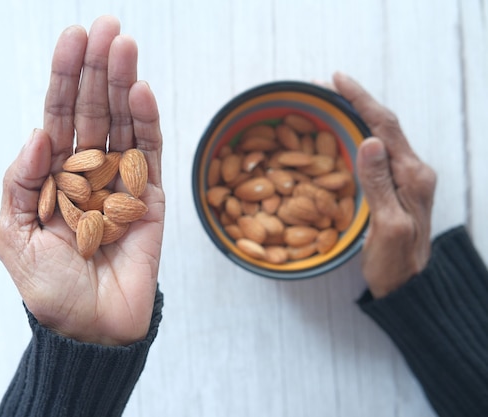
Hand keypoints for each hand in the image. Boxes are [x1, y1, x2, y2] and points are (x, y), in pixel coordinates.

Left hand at [0, 16, 164, 344]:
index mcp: (55, 175)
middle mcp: (89, 171)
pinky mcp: (149, 198)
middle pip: (95, 110)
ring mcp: (122, 182)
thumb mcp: (12, 237)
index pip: (61, 117)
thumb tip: (37, 134)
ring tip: (124, 46)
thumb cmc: (50, 287)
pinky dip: (148, 123)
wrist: (91, 327)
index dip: (65, 78)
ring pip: (125, 123)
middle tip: (105, 27)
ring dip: (124, 84)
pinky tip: (142, 92)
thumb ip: (19, 184)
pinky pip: (150, 155)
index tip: (72, 39)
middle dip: (97, 68)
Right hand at [333, 73, 436, 297]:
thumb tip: (370, 141)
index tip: (336, 80)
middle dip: (354, 101)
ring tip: (326, 102)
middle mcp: (411, 171)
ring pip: (378, 135)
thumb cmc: (396, 264)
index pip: (384, 127)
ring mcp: (404, 178)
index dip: (360, 100)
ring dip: (354, 114)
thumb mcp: (388, 226)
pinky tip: (339, 133)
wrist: (409, 286)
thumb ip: (379, 184)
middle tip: (322, 87)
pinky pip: (375, 152)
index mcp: (412, 176)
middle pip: (382, 124)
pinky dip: (355, 134)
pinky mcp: (394, 187)